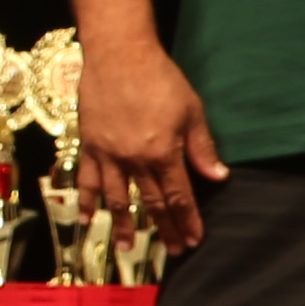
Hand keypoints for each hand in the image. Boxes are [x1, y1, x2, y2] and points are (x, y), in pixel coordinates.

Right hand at [72, 30, 228, 253]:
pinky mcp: (89, 145)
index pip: (180, 197)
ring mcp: (109, 155)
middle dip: (165, 229)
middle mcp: (135, 160)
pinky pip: (85, 179)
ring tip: (127, 247)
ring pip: (117, 199)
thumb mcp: (191, 110)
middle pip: (152, 204)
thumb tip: (219, 176)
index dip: (188, 221)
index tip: (194, 240)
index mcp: (164, 153)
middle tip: (174, 251)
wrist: (119, 54)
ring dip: (123, 226)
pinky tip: (86, 218)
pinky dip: (86, 200)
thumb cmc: (160, 78)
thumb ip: (202, 147)